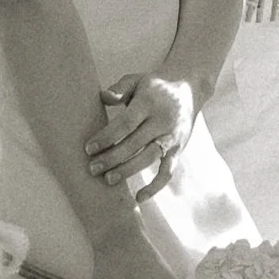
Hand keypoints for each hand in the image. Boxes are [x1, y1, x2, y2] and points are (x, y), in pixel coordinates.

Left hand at [87, 73, 194, 197]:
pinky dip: (155, 187)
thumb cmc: (154, 86)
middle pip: (135, 144)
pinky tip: (139, 197)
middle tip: (92, 168)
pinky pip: (168, 172)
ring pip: (149, 159)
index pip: (126, 123)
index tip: (89, 148)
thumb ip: (120, 88)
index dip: (107, 137)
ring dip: (128, 171)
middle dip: (112, 158)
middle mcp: (162, 121)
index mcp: (149, 103)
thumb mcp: (136, 80)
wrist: (189, 87)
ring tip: (108, 180)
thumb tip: (104, 97)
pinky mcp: (178, 150)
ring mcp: (172, 137)